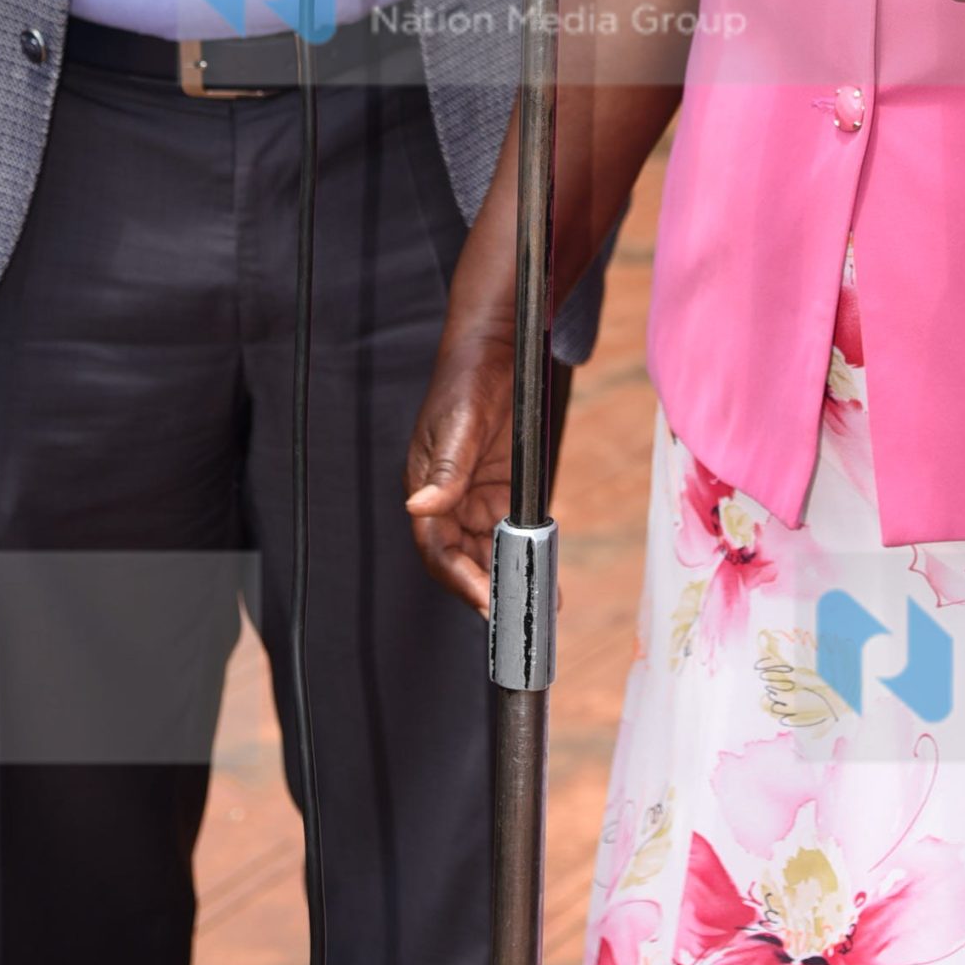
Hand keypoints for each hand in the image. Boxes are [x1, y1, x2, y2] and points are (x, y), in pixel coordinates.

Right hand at [404, 329, 515, 614]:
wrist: (496, 347)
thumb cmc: (467, 380)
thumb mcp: (459, 425)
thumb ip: (445, 471)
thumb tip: (417, 507)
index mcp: (427, 488)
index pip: (436, 548)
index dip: (459, 579)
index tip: (487, 603)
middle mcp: (449, 499)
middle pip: (463, 559)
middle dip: (488, 589)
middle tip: (520, 617)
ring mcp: (475, 496)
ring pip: (488, 551)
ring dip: (508, 578)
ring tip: (540, 606)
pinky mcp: (501, 488)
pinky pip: (512, 530)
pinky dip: (526, 553)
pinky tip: (547, 575)